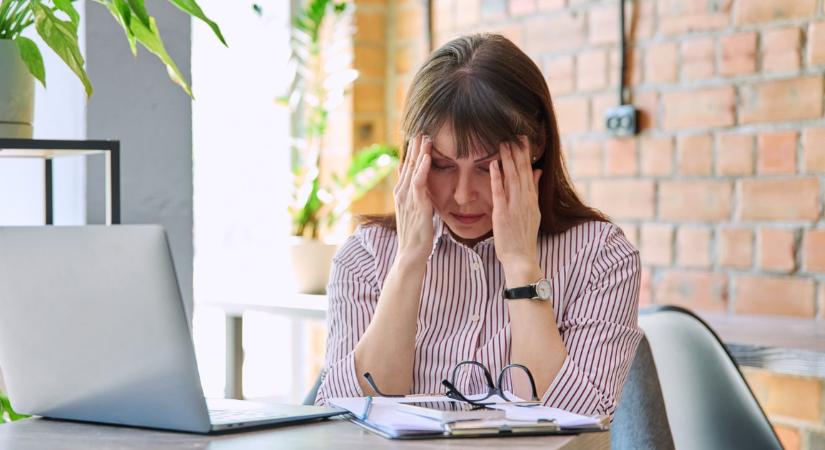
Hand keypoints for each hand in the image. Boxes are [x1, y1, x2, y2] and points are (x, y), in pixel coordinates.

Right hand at [393, 135, 433, 262]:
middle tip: (419, 128)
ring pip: (412, 169)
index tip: (416, 137)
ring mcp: (407, 197)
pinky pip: (418, 182)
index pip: (406, 167)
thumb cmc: (417, 235)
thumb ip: (418, 198)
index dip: (411, 152)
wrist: (411, 253)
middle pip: (407, 164)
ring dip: (418, 152)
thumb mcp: (416, 212)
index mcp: (402, 193)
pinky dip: (422, 168)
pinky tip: (426, 156)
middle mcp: (401, 192)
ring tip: (424, 136)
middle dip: (414, 146)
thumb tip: (422, 188)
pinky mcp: (416, 204)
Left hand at [490, 137, 542, 286]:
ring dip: (508, 159)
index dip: (526, 154)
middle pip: (521, 170)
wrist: (521, 257)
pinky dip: (497, 177)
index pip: (529, 171)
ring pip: (511, 177)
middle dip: (518, 151)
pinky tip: (494, 164)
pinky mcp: (503, 213)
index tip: (523, 138)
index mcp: (531, 198)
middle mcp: (525, 199)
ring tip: (504, 142)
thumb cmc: (523, 236)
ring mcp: (514, 205)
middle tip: (515, 133)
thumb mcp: (534, 211)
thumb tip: (538, 170)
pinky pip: (499, 191)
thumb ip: (534, 190)